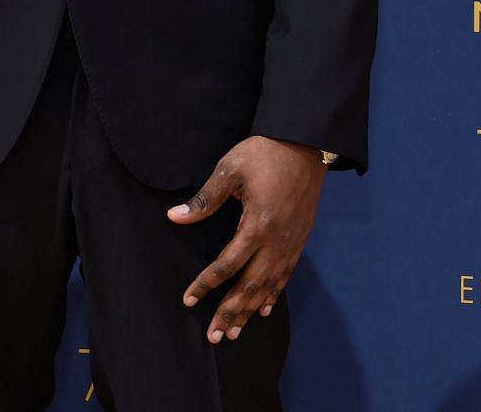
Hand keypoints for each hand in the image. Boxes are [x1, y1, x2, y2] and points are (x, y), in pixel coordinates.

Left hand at [170, 135, 326, 342]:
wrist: (305, 144)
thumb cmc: (264, 153)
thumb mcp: (229, 169)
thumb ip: (205, 199)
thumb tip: (175, 217)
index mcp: (258, 225)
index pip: (228, 265)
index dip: (206, 284)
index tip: (189, 299)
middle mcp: (277, 241)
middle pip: (251, 287)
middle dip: (230, 313)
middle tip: (213, 337)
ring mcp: (292, 243)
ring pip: (269, 287)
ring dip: (250, 312)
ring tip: (234, 333)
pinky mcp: (300, 239)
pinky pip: (285, 275)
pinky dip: (273, 295)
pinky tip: (265, 309)